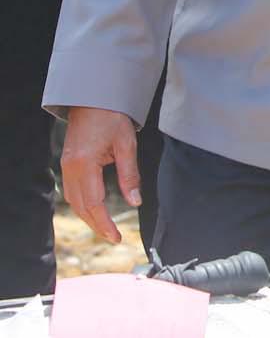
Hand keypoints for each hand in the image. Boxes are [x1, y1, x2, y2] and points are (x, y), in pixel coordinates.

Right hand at [61, 107, 140, 242]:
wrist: (93, 98)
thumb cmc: (112, 117)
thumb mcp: (127, 144)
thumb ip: (130, 175)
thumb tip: (135, 202)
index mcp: (84, 164)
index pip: (94, 203)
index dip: (105, 223)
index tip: (117, 237)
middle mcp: (70, 169)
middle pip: (81, 207)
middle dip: (97, 225)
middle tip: (114, 238)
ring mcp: (66, 167)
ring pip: (74, 201)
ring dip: (89, 217)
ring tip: (106, 229)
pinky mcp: (67, 164)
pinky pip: (71, 192)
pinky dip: (83, 204)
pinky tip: (93, 210)